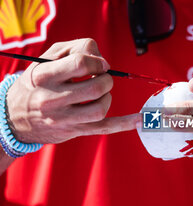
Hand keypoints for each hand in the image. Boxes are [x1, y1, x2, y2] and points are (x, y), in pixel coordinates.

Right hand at [6, 38, 138, 143]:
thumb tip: (102, 60)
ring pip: (100, 109)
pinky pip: (103, 128)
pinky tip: (139, 120)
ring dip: (108, 97)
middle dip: (106, 79)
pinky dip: (123, 124)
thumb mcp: (46, 58)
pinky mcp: (75, 130)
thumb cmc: (36, 83)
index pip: (81, 63)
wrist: (15, 117)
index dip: (97, 61)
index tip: (99, 64)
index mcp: (44, 76)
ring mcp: (64, 119)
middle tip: (102, 77)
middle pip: (95, 87)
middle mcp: (52, 100)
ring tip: (101, 93)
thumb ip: (74, 49)